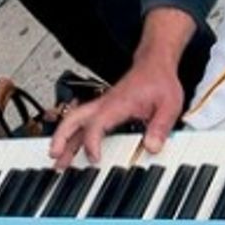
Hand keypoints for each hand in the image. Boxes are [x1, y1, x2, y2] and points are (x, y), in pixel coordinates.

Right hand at [49, 60, 182, 168]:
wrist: (155, 64)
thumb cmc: (159, 80)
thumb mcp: (169, 104)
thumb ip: (161, 126)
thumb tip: (152, 147)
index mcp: (118, 103)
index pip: (97, 122)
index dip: (92, 142)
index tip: (94, 158)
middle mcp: (105, 104)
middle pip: (74, 118)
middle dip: (62, 137)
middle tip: (55, 156)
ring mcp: (102, 106)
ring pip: (74, 120)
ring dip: (63, 138)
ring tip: (58, 160)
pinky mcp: (104, 109)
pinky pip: (83, 122)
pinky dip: (73, 135)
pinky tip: (72, 149)